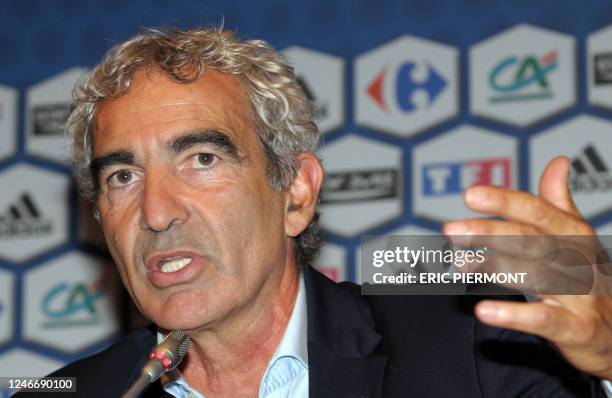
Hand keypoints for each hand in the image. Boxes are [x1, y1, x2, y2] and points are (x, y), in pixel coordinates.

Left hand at [443, 156, 611, 379]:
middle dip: (491, 233)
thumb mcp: (576, 238)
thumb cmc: (586, 277)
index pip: (537, 212)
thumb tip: (558, 160)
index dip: (505, 202)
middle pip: (532, 241)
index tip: (470, 194)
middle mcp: (577, 260)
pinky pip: (544, 319)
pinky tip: (484, 310)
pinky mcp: (576, 328)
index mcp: (574, 234)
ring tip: (459, 263)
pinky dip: (515, 315)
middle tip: (451, 229)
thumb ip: (557, 203)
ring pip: (536, 276)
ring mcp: (580, 295)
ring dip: (495, 268)